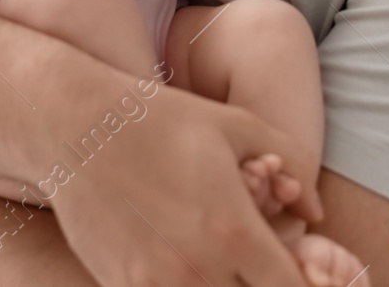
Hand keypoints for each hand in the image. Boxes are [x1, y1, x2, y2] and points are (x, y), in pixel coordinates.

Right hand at [49, 82, 324, 286]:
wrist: (73, 124)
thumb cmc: (159, 119)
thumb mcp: (234, 125)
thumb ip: (291, 164)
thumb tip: (316, 212)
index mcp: (234, 231)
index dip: (300, 282)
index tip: (290, 268)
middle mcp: (197, 269)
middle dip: (260, 285)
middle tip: (254, 263)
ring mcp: (154, 284)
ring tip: (219, 263)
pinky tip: (179, 265)